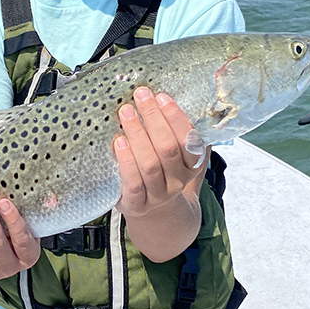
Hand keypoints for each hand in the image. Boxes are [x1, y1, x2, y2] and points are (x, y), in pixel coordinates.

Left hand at [113, 86, 206, 220]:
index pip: (189, 139)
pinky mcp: (137, 204)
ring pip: (150, 164)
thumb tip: (167, 95)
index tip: (161, 96)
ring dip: (138, 134)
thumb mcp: (175, 156)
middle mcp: (177, 181)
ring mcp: (158, 195)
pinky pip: (133, 183)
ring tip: (126, 113)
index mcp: (191, 165)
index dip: (175, 116)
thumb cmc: (161, 172)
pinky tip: (119, 142)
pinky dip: (126, 161)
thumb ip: (176, 132)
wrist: (154, 212)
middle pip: (168, 148)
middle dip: (153, 118)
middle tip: (140, 96)